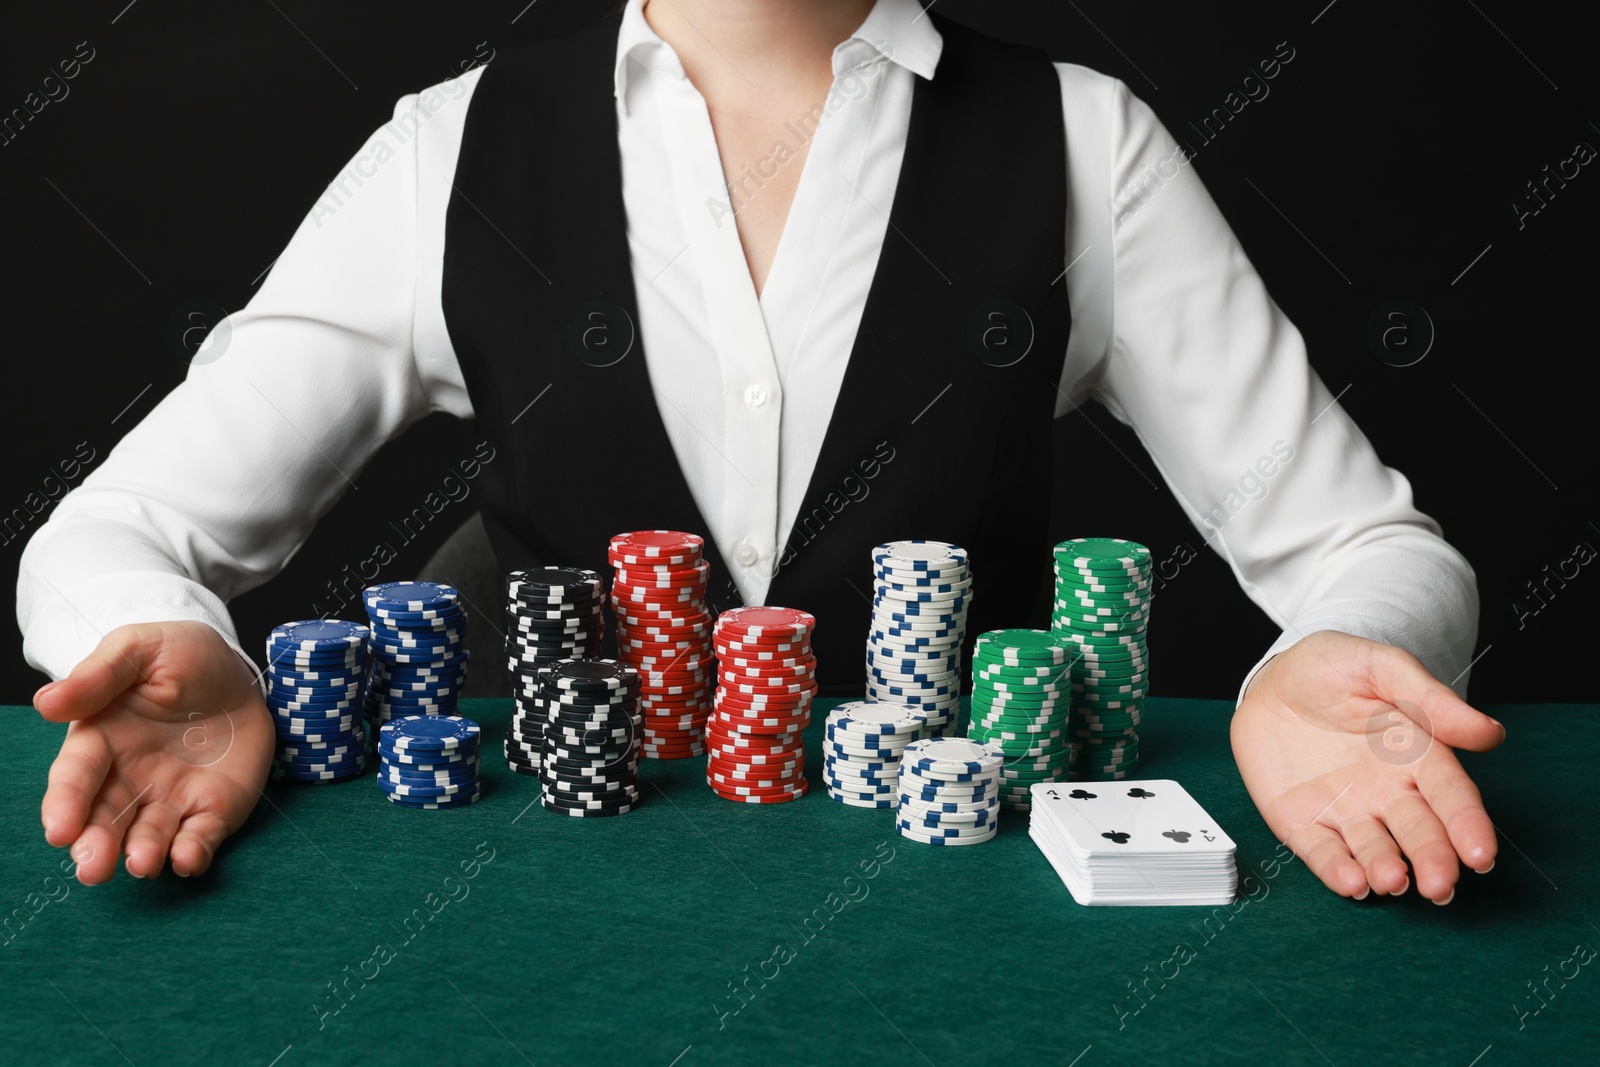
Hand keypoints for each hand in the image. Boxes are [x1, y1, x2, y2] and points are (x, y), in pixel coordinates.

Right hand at [33, 622, 274, 883]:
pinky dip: (193, 853)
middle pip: (106, 818)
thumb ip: (98, 676)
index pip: (77, 776)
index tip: (59, 829)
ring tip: (142, 864)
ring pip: (149, 835)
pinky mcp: (211, 808)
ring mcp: (170, 798)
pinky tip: (188, 861)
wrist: (235, 671)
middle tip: (93, 867)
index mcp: (101, 740)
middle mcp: (129, 779)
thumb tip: (45, 702)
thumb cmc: (177, 656)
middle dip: (97, 844)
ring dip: (144, 853)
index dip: (67, 803)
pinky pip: (200, 836)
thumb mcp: (137, 650)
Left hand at [1231, 631, 1503, 902]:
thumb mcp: (1381, 668)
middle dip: (1432, 859)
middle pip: (1417, 832)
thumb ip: (1429, 699)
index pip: (1449, 795)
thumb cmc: (1333, 669)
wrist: (1272, 679)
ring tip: (1392, 881)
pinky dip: (1334, 870)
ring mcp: (1346, 810)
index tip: (1481, 854)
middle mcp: (1388, 792)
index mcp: (1417, 755)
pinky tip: (1350, 884)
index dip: (1467, 825)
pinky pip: (1321, 851)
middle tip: (1441, 886)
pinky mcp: (1303, 822)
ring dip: (1384, 869)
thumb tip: (1490, 733)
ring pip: (1373, 849)